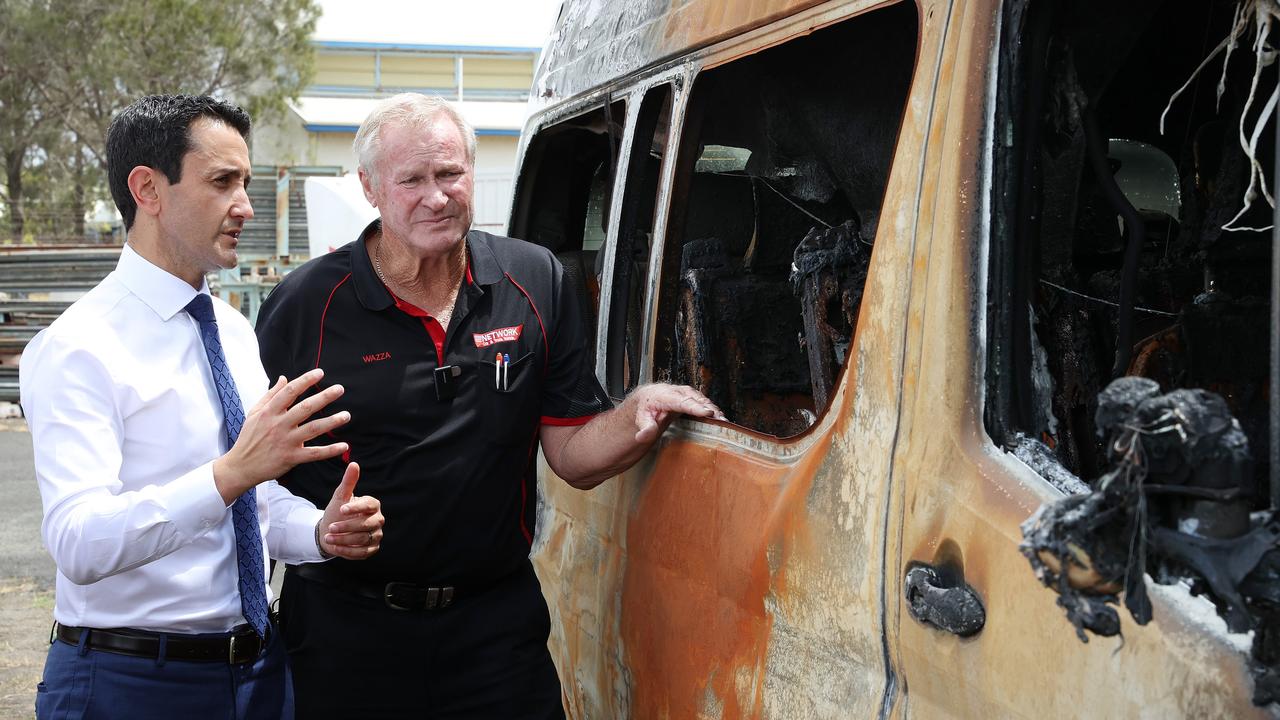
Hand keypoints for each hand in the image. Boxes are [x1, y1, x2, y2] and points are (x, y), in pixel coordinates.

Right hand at [213, 368, 350, 502]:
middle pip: (305, 408)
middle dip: (324, 397)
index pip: (290, 392)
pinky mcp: (291, 458)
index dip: (305, 381)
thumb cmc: (249, 437)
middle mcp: (278, 425)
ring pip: (313, 429)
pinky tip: (344, 446)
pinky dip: (330, 450)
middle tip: (340, 389)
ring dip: (332, 422)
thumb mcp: (254, 413)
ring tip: (346, 415)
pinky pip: (314, 454)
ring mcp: (286, 442)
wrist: (241, 466)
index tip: (320, 373)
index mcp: (269, 412)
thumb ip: (270, 395)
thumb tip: (284, 378)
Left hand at [317, 462, 383, 558]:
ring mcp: (376, 535)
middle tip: (331, 526)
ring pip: (363, 539)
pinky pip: (362, 553)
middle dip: (348, 526)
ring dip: (344, 539)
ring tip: (328, 537)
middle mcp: (378, 520)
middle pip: (367, 525)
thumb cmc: (338, 512)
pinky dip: (347, 550)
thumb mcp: (340, 496)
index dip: (356, 508)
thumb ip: (348, 482)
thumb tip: (354, 464)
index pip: (370, 505)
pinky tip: (334, 546)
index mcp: (373, 505)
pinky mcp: (371, 549)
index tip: (341, 509)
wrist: (332, 531)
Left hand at [631, 383, 724, 443]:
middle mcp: (678, 392)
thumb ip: (645, 428)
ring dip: (714, 409)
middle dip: (709, 408)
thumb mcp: (641, 419)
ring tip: (724, 421)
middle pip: (696, 399)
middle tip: (721, 420)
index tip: (708, 412)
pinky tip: (720, 419)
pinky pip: (704, 402)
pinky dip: (713, 409)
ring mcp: (686, 393)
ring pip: (702, 399)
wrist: (648, 398)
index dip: (696, 407)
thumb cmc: (646, 408)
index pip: (682, 402)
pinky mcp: (692, 397)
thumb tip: (642, 437)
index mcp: (665, 396)